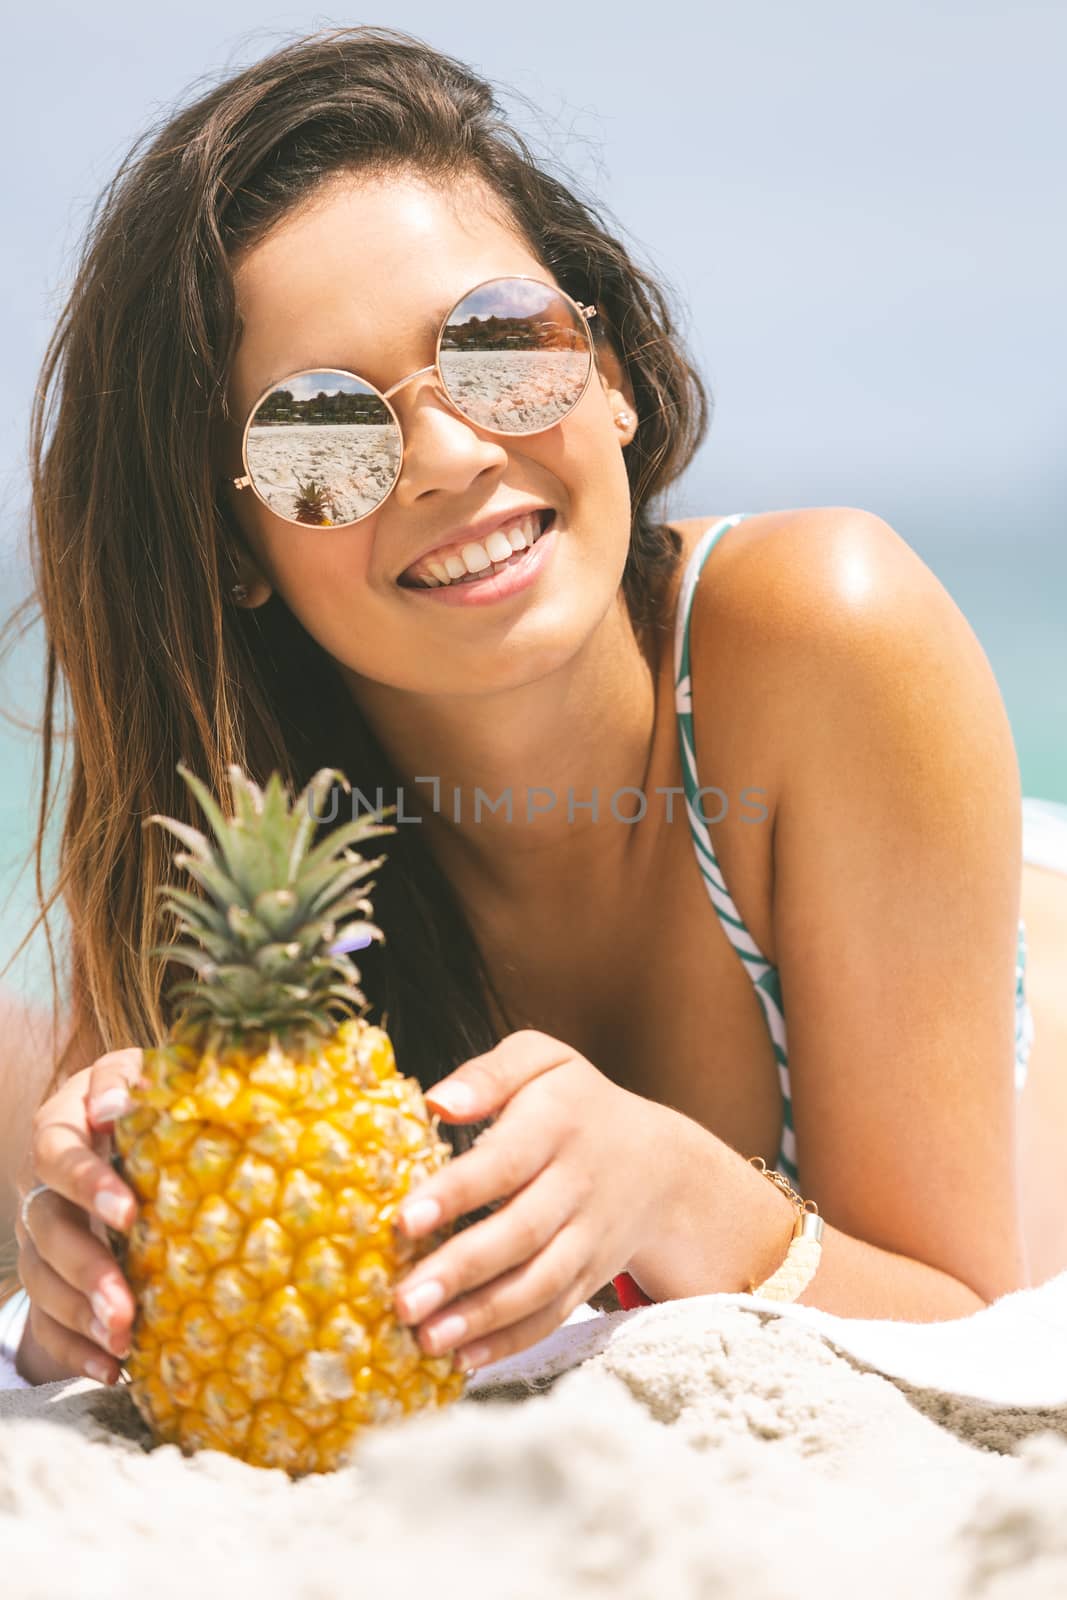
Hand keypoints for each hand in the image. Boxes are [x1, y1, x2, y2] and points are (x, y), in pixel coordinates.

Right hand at [13, 1050, 142, 1383]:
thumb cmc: (151, 1103)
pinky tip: (111, 1368)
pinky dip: (77, 1350)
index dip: (87, 1184)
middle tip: (123, 1302)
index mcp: (61, 1127)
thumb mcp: (145, 1075)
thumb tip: (114, 1106)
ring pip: (42, 1280)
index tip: (129, 1213)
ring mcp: (42, 1236)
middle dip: (85, 1269)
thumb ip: (128, 1081)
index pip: (58, 1153)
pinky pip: (48, 1324)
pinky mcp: (52, 1281)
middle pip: (46, 1227)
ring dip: (80, 1314)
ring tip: (121, 1339)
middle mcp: (43, 1184)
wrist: (139, 1136)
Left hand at [390, 1029, 672, 1371]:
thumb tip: (435, 1102)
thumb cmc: (573, 1102)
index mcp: (558, 1123)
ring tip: (425, 1339)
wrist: (661, 1163)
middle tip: (402, 1300)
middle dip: (460, 1270)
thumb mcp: (542, 1060)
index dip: (456, 1193)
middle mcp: (577, 1185)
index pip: (504, 1162)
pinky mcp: (590, 1277)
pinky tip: (462, 1360)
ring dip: (482, 1317)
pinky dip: (510, 1341)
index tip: (404, 1220)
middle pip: (520, 1233)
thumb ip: (489, 1073)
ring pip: (538, 1284)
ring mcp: (588, 1237)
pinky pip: (553, 1314)